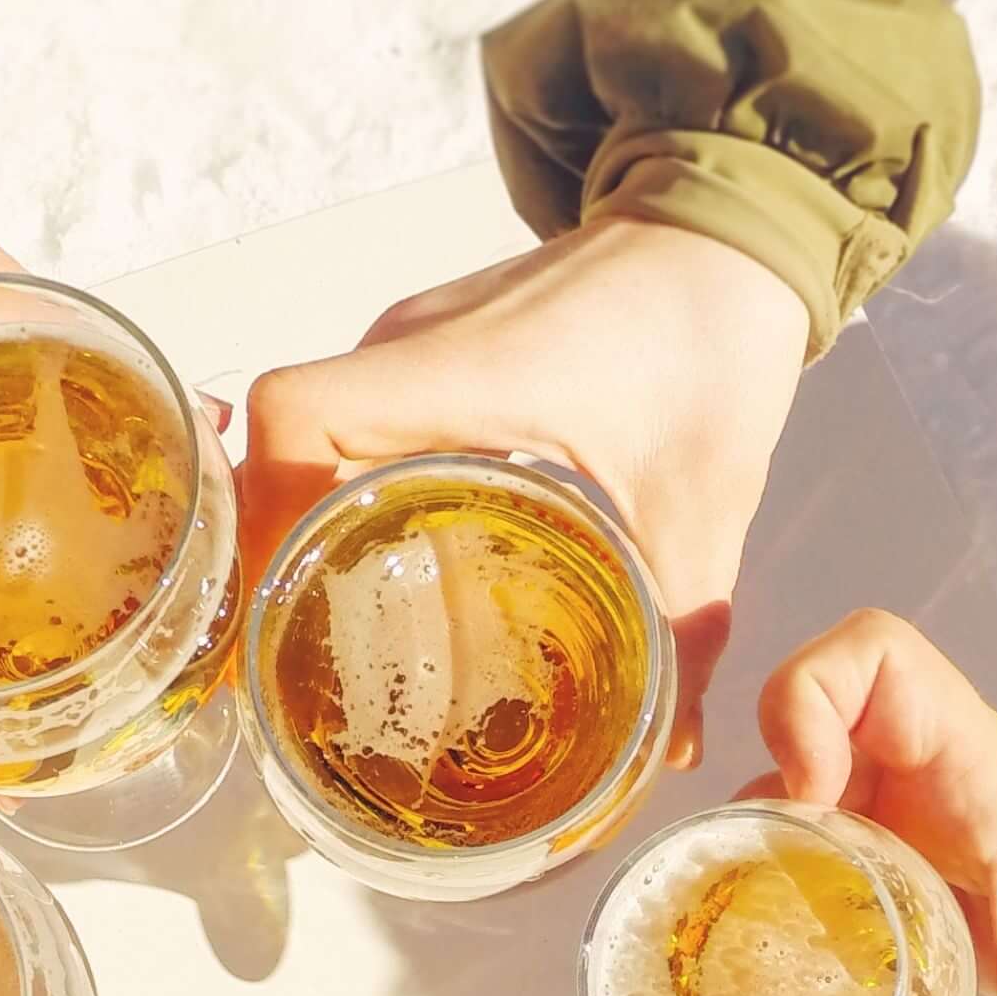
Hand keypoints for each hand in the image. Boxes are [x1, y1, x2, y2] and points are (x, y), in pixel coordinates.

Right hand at [241, 217, 807, 764]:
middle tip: (300, 656)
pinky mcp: (435, 350)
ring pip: (313, 432)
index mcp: (460, 371)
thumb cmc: (711, 349)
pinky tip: (388, 566)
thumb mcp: (703, 506)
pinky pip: (358, 421)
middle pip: (281, 439)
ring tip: (330, 627)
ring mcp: (418, 343)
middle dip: (274, 549)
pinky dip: (350, 490)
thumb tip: (672, 758)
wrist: (732, 238)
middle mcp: (414, 349)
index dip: (263, 513)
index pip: (296, 415)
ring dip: (308, 519)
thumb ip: (684, 631)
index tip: (280, 610)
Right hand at [752, 612, 996, 995]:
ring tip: (753, 952)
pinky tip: (810, 984)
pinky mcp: (962, 870)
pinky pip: (864, 861)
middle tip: (738, 910)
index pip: (875, 660)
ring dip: (784, 858)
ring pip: (832, 801)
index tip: (798, 803)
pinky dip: (825, 904)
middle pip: (820, 730)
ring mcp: (955, 823)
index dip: (806, 702)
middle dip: (761, 805)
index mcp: (994, 782)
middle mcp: (960, 783)